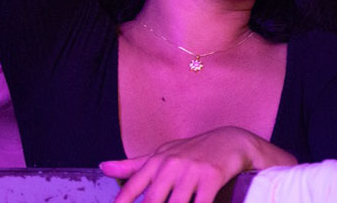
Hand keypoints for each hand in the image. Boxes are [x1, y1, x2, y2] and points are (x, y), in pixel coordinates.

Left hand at [100, 126, 293, 202]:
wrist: (232, 140)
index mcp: (156, 161)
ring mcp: (192, 171)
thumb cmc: (193, 150)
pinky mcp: (212, 177)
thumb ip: (133, 166)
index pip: (131, 190)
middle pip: (152, 201)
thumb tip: (103, 168)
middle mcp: (171, 165)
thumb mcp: (163, 154)